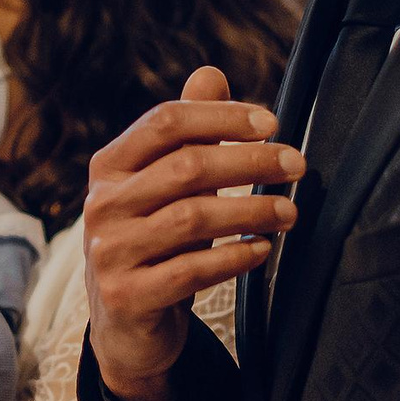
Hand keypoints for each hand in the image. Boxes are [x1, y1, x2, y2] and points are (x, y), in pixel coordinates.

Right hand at [82, 66, 300, 400]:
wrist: (127, 328)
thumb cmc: (155, 244)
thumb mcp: (165, 187)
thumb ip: (186, 133)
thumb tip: (211, 72)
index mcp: (109, 167)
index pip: (165, 122)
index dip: (221, 116)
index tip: (272, 122)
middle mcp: (102, 205)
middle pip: (185, 166)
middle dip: (251, 161)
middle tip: (297, 165)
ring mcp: (110, 252)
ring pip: (192, 217)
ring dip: (252, 210)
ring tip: (290, 211)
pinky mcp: (127, 297)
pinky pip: (191, 270)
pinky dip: (235, 257)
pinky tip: (262, 249)